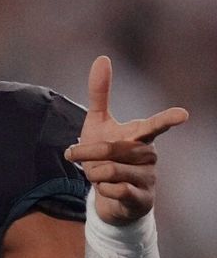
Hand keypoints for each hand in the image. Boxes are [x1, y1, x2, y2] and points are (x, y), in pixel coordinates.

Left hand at [63, 56, 187, 224]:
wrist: (108, 198)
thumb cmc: (105, 156)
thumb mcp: (98, 124)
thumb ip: (100, 93)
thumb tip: (102, 57)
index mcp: (141, 135)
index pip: (154, 125)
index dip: (167, 119)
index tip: (184, 115)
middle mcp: (149, 155)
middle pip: (112, 150)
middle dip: (87, 152)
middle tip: (74, 154)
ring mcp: (148, 178)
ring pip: (111, 172)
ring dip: (93, 173)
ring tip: (96, 175)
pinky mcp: (142, 199)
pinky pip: (115, 191)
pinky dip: (102, 190)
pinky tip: (106, 190)